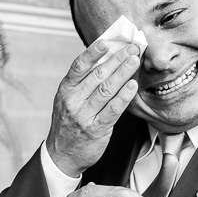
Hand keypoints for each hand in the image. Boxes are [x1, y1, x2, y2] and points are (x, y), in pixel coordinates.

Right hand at [45, 41, 141, 176]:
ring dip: (123, 73)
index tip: (106, 42)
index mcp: (65, 90)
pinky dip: (124, 97)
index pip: (79, 67)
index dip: (92, 53)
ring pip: (106, 90)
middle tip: (132, 48)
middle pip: (97, 75)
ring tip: (135, 61)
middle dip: (116, 60)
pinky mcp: (96, 129)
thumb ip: (84, 83)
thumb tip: (107, 60)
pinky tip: (132, 86)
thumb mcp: (69, 101)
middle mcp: (73, 101)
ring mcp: (83, 116)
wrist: (62, 155)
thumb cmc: (69, 124)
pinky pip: (112, 110)